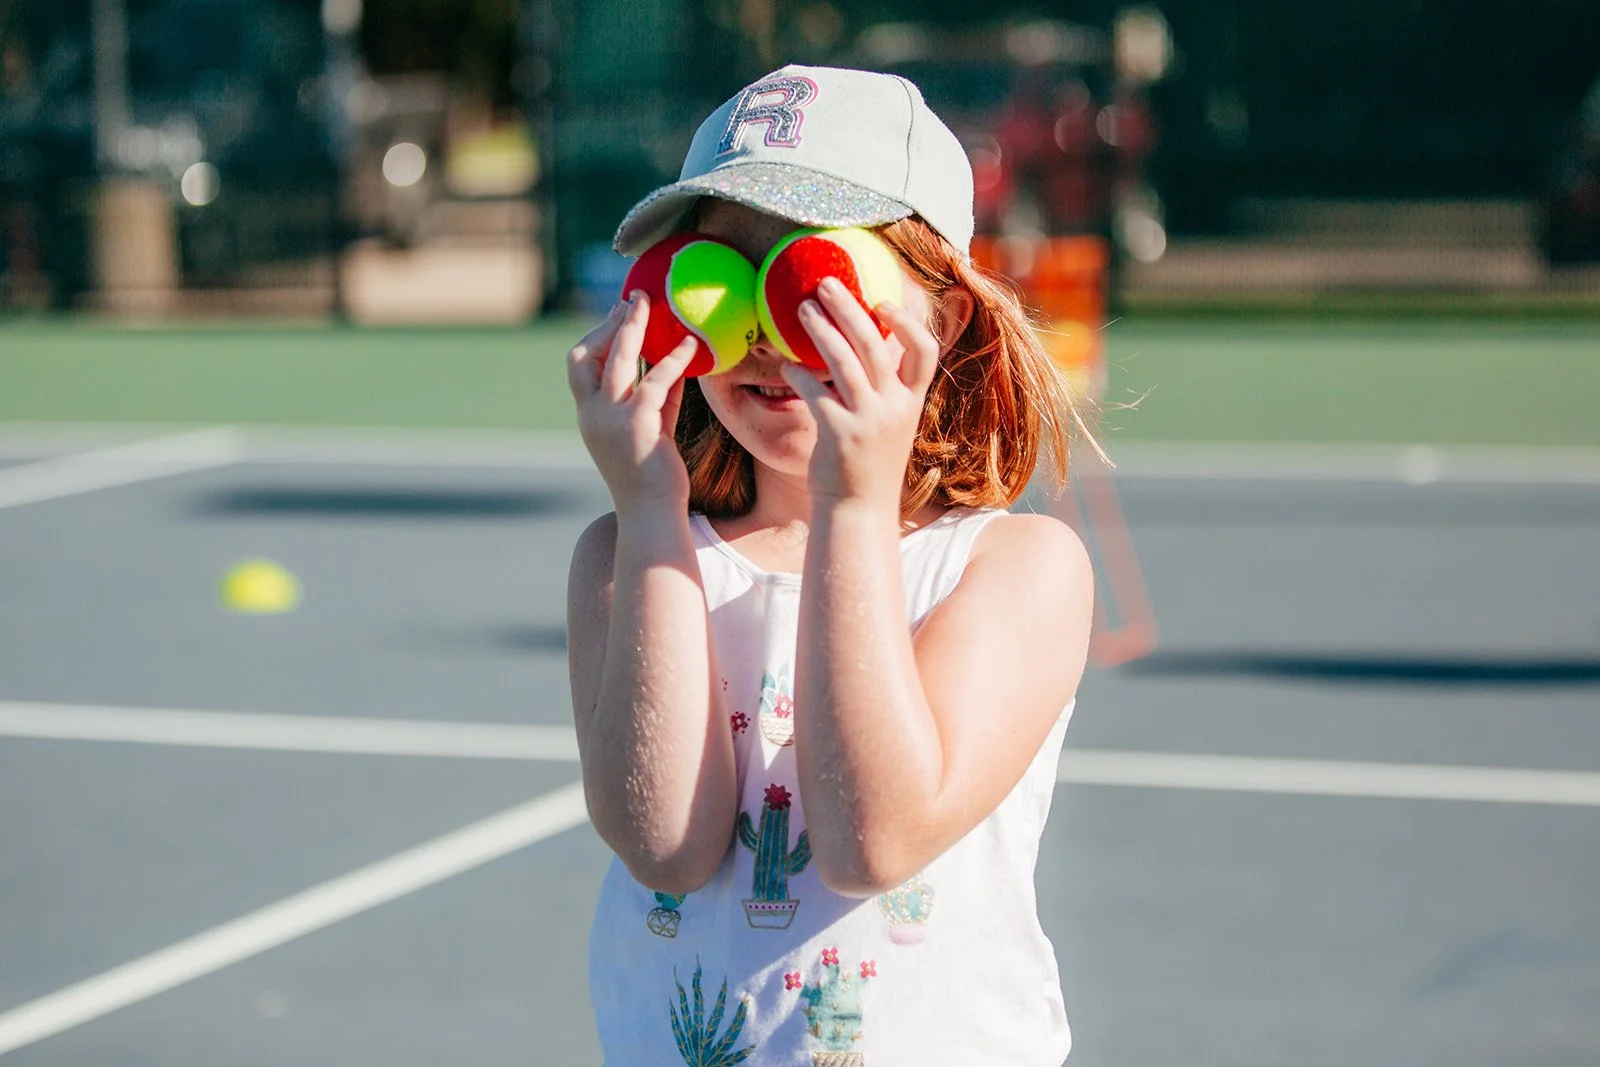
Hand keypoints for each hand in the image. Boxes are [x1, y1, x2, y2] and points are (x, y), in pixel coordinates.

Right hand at [567, 291, 698, 512]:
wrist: (651, 516)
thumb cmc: (653, 479)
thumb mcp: (651, 431)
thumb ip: (656, 400)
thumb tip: (671, 367)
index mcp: (589, 416)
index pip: (581, 366)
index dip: (598, 337)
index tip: (619, 316)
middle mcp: (592, 414)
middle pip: (588, 354)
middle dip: (609, 323)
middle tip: (632, 299)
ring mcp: (611, 419)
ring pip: (617, 359)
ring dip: (633, 327)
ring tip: (650, 305)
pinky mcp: (637, 425)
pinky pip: (655, 381)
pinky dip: (672, 359)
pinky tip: (690, 345)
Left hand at [778, 276, 939, 508]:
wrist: (858, 512)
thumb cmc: (867, 465)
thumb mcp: (888, 426)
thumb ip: (884, 391)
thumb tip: (864, 349)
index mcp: (911, 403)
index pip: (925, 351)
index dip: (907, 321)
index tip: (882, 302)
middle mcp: (895, 408)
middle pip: (875, 343)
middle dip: (849, 306)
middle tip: (824, 283)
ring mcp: (869, 421)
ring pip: (843, 361)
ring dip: (820, 329)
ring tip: (800, 308)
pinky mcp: (840, 434)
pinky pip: (814, 392)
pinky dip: (797, 373)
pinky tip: (783, 363)